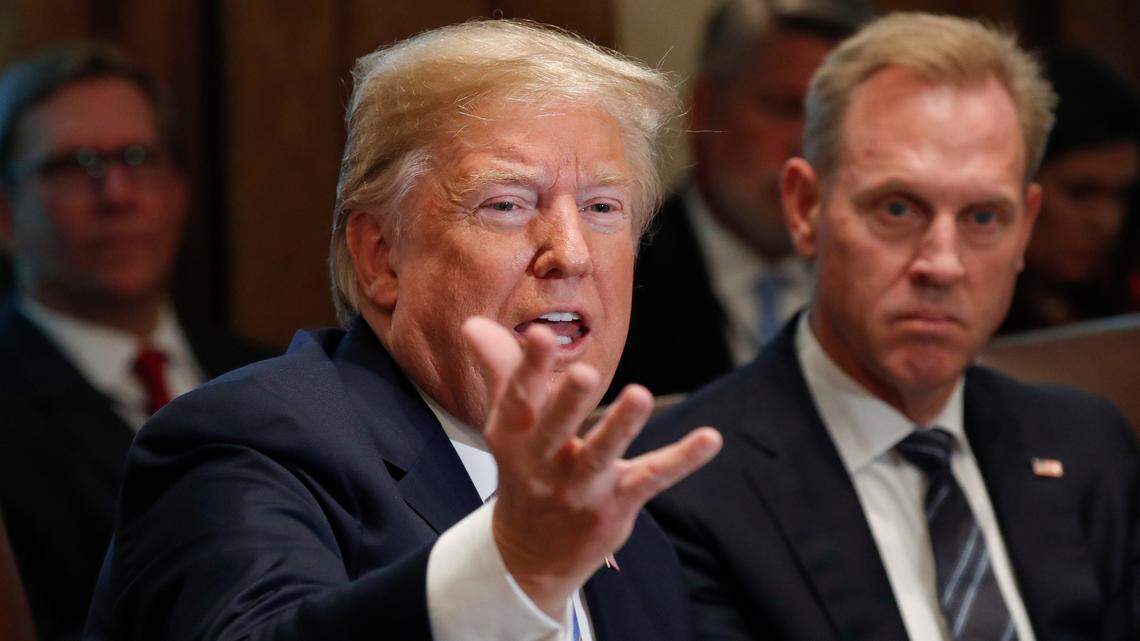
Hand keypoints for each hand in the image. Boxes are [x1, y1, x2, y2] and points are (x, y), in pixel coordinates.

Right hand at [462, 316, 721, 616]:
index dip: (528, 367)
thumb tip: (471, 323)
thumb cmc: (525, 470)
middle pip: (555, 429)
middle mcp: (542, 464)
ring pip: (601, 455)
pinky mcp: (617, 504)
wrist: (530, 555)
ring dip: (621, 426)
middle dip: (568, 403)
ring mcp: (580, 488)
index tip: (540, 334)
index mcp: (513, 436)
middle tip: (584, 373)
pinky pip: (651, 478)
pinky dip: (682, 459)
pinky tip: (710, 439)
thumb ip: (501, 369)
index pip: (518, 399)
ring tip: (640, 395)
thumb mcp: (509, 425)